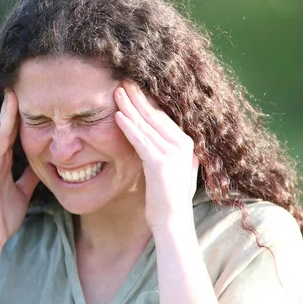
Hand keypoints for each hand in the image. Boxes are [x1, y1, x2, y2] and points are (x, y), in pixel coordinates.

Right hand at [0, 91, 39, 251]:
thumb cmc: (3, 217)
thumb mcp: (22, 193)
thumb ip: (29, 177)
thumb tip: (42, 165)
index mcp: (1, 165)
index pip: (11, 136)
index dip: (18, 118)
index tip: (27, 99)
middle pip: (4, 131)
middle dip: (11, 110)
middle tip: (18, 88)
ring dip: (3, 116)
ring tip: (11, 96)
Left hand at [113, 82, 198, 230]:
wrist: (173, 221)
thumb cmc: (170, 199)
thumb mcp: (177, 170)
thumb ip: (174, 153)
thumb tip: (169, 139)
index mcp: (187, 144)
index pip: (163, 117)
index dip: (147, 102)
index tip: (134, 89)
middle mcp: (183, 145)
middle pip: (155, 115)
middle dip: (138, 97)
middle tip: (124, 81)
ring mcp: (173, 153)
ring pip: (146, 124)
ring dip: (129, 106)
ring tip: (117, 92)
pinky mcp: (160, 163)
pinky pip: (140, 140)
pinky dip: (128, 127)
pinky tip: (118, 115)